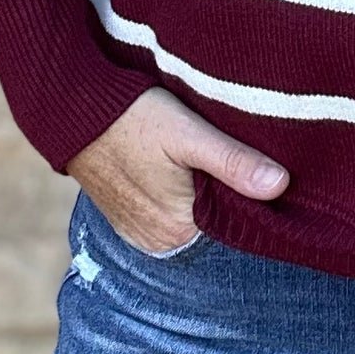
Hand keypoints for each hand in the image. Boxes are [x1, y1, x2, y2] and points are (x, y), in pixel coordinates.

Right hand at [66, 87, 288, 254]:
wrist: (72, 112)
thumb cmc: (133, 117)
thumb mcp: (187, 133)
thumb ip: (232, 161)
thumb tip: (281, 185)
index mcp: (180, 228)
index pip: (237, 221)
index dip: (252, 192)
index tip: (263, 164)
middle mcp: (160, 241)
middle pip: (215, 219)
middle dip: (228, 192)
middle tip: (232, 151)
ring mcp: (142, 234)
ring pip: (192, 215)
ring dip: (203, 192)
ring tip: (203, 158)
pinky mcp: (128, 219)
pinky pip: (168, 213)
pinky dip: (179, 195)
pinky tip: (180, 168)